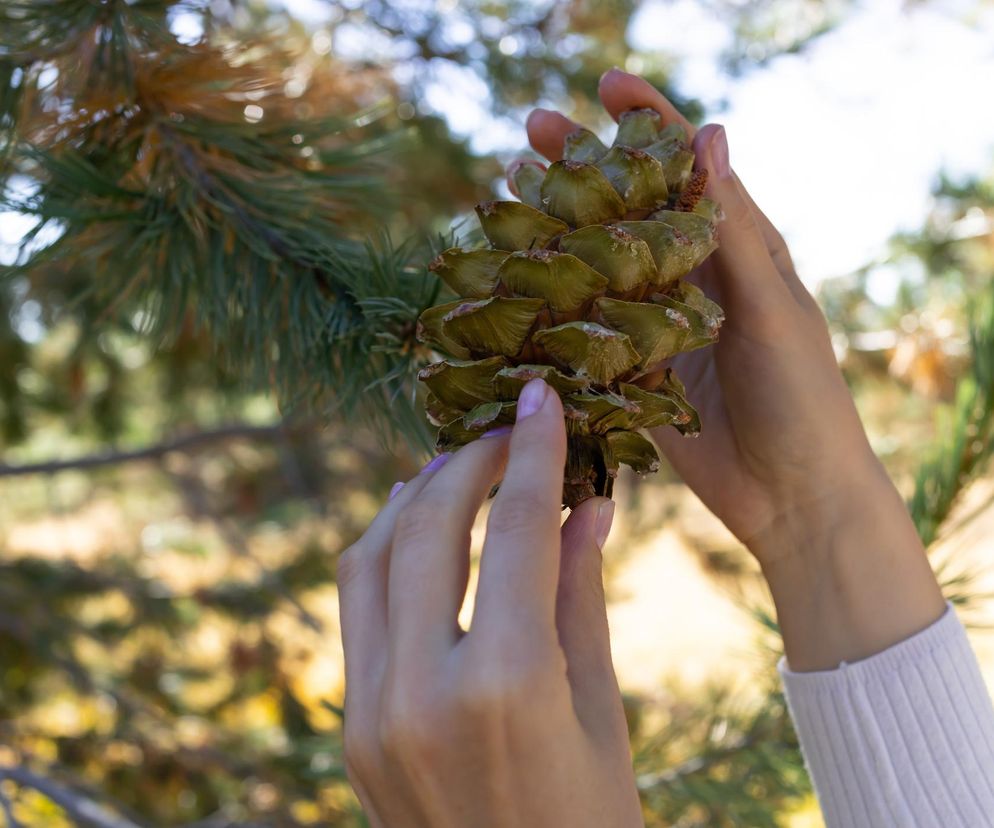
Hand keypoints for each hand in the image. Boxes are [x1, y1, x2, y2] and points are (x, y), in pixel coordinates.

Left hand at [337, 379, 641, 827]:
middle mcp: (421, 692)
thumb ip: (580, 592)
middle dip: (468, 461)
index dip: (532, 451)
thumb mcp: (599, 708)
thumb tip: (588, 500)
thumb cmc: (589, 822)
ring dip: (414, 498)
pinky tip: (420, 529)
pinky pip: (356, 610)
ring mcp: (372, 711)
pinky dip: (384, 553)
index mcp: (506, 687)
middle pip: (429, 527)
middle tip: (504, 430)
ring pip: (370, 558)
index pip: (516, 530)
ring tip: (457, 466)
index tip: (541, 397)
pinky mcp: (351, 726)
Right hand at [513, 67, 872, 561]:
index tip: (605, 86)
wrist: (792, 494)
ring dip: (555, 227)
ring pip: (597, 261)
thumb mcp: (772, 311)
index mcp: (736, 248)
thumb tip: (710, 135)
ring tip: (507, 191)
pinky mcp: (631, 370)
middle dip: (584, 164)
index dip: (649, 122)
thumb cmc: (801, 398)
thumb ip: (735, 234)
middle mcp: (691, 276)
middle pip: (629, 205)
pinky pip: (586, 327)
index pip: (687, 167)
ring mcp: (656, 323)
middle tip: (531, 130)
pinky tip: (511, 281)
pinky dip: (551, 303)